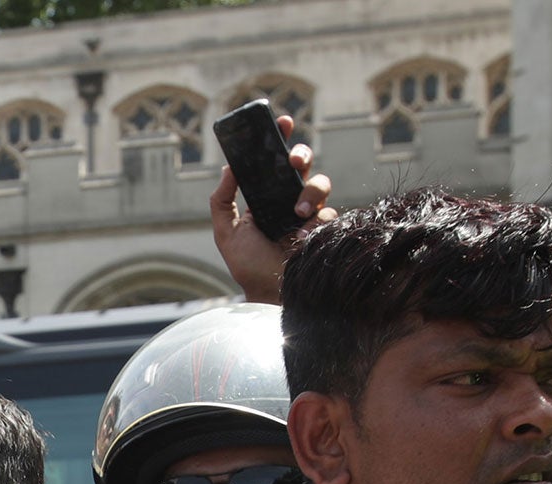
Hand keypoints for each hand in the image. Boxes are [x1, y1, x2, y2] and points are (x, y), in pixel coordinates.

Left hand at [210, 113, 334, 303]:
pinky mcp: (324, 229)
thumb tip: (228, 167)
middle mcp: (291, 199)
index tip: (283, 121)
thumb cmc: (247, 265)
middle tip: (294, 162)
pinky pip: (329, 213)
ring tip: (296, 211)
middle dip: (302, 155)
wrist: (266, 294)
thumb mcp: (226, 231)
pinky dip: (315, 223)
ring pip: (322, 184)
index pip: (276, 160)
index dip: (282, 137)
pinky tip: (301, 237)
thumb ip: (221, 200)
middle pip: (305, 164)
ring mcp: (310, 213)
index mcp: (268, 195)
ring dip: (311, 191)